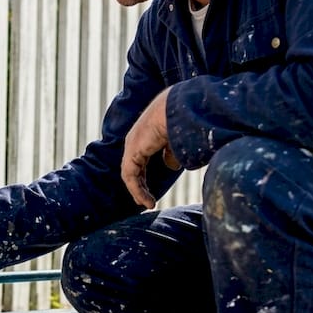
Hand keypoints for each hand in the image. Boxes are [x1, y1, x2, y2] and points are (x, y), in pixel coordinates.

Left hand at [121, 88, 179, 209]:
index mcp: (146, 135)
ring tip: (148, 204)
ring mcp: (132, 144)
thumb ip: (172, 153)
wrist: (178, 108)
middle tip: (147, 201)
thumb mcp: (177, 141)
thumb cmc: (182, 119)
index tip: (152, 191)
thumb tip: (171, 166)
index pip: (140, 159)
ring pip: (131, 174)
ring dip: (139, 191)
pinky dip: (137, 190)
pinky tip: (147, 201)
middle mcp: (136, 139)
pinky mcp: (132, 151)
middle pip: (134, 168)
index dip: (145, 177)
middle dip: (140, 186)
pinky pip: (130, 176)